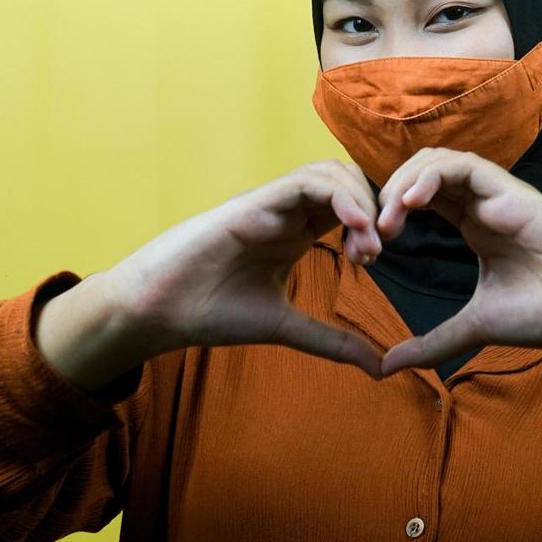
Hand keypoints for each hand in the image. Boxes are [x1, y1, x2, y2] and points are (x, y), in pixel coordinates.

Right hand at [97, 160, 387, 379]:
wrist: (161, 310)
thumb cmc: (213, 312)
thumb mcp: (287, 328)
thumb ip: (332, 342)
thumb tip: (380, 368)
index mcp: (295, 234)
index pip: (349, 207)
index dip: (372, 224)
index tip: (376, 260)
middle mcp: (286, 213)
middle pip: (346, 180)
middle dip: (373, 207)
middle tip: (375, 250)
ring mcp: (271, 204)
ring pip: (330, 173)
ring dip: (360, 201)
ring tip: (367, 243)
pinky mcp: (255, 203)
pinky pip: (305, 183)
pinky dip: (339, 197)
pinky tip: (354, 228)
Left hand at [373, 148, 541, 380]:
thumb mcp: (473, 327)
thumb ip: (431, 342)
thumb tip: (386, 366)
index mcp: (474, 225)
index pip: (420, 198)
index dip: (388, 213)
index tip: (369, 250)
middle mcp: (483, 204)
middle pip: (422, 174)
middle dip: (388, 195)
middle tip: (372, 233)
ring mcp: (497, 194)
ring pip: (437, 161)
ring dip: (404, 183)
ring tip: (389, 219)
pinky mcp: (511, 190)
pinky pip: (463, 165)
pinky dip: (431, 176)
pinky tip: (412, 203)